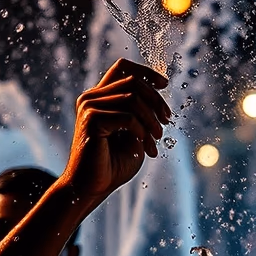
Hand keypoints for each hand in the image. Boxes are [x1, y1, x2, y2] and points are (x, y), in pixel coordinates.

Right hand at [64, 59, 170, 200]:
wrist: (91, 187)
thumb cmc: (113, 165)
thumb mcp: (134, 134)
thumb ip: (142, 113)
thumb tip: (158, 92)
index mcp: (100, 98)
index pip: (122, 68)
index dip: (146, 72)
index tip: (164, 84)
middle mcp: (91, 98)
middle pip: (133, 81)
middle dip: (156, 100)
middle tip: (166, 121)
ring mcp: (89, 107)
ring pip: (133, 98)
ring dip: (151, 120)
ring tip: (157, 140)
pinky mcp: (91, 120)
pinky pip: (128, 117)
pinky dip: (142, 131)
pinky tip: (144, 147)